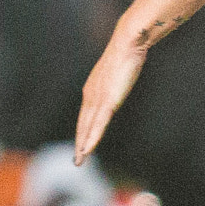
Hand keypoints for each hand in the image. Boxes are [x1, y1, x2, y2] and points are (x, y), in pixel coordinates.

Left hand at [73, 40, 146, 165]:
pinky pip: (98, 123)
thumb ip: (113, 84)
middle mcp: (90, 95)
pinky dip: (92, 137)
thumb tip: (115, 86)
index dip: (82, 132)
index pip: (85, 116)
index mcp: (91, 90)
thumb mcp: (116, 74)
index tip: (81, 146)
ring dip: (84, 144)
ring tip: (80, 159)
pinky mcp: (107, 100)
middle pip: (83, 125)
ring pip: (88, 127)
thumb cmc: (124, 56)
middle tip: (77, 161)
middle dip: (80, 143)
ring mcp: (98, 98)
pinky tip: (88, 148)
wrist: (126, 44)